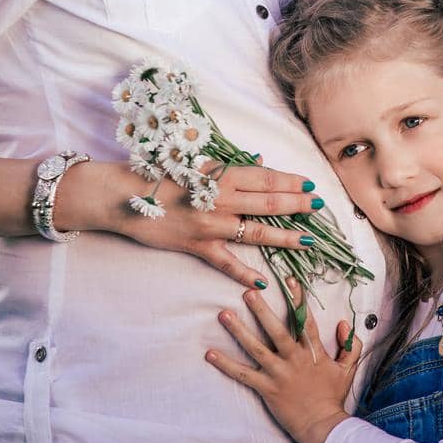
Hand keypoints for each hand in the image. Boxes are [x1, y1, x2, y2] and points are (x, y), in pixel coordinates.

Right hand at [99, 156, 323, 291]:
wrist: (123, 196)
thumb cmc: (159, 174)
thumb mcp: (195, 162)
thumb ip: (228, 165)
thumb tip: (259, 162)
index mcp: (220, 175)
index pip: (265, 177)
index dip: (290, 181)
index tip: (310, 184)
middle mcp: (220, 199)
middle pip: (268, 202)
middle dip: (297, 205)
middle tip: (319, 207)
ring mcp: (210, 225)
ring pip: (256, 231)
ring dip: (285, 236)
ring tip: (308, 240)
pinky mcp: (197, 246)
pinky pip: (226, 262)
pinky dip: (245, 272)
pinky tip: (263, 281)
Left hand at [206, 276, 364, 442]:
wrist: (323, 426)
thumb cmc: (333, 398)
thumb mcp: (347, 369)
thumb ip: (350, 345)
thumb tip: (343, 323)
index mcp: (312, 351)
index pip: (305, 320)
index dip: (298, 299)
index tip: (288, 280)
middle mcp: (294, 358)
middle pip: (276, 329)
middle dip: (261, 309)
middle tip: (247, 292)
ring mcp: (279, 373)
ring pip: (256, 347)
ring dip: (239, 330)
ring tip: (224, 314)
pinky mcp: (267, 389)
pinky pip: (243, 375)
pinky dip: (226, 365)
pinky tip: (210, 354)